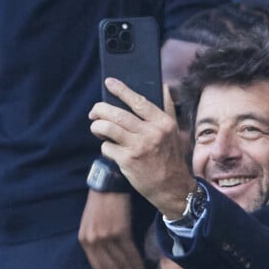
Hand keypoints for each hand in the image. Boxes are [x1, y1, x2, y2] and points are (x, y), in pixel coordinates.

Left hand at [78, 190, 144, 268]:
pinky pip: (130, 252)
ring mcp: (106, 236)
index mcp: (84, 240)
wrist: (111, 181)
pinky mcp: (120, 231)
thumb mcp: (93, 222)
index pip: (98, 266)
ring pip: (121, 262)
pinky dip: (137, 264)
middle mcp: (94, 241)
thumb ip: (97, 240)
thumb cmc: (103, 201)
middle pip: (110, 268)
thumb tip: (110, 258)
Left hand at [89, 78, 195, 219]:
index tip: (109, 82)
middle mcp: (151, 134)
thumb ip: (167, 109)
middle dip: (100, 110)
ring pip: (107, 128)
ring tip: (97, 128)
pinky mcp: (127, 161)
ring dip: (97, 127)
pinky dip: (105, 147)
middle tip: (94, 112)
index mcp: (163, 123)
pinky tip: (111, 149)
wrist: (172, 186)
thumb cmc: (170, 157)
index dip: (122, 90)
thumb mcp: (174, 131)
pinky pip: (107, 148)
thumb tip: (162, 86)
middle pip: (117, 114)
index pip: (139, 102)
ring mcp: (138, 148)